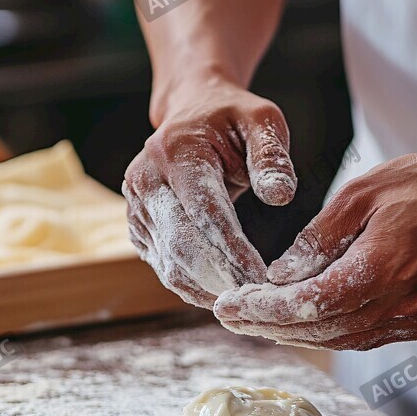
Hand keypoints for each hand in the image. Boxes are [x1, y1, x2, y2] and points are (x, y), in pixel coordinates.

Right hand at [123, 78, 296, 307]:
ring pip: (169, 262)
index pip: (205, 212)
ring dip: (206, 288)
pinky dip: (192, 285)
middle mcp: (146, 180)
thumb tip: (280, 196)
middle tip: (256, 300)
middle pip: (182, 244)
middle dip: (220, 277)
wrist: (191, 112)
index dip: (232, 251)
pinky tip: (221, 294)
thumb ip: (272, 157)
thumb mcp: (261, 121)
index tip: (261, 278)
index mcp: (176, 151)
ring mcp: (135, 205)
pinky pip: (163, 265)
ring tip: (243, 303)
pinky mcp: (137, 226)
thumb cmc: (232, 118)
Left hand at [214, 146, 416, 348]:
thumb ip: (318, 238)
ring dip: (295, 333)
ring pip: (341, 340)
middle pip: (320, 330)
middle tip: (230, 315)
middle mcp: (400, 305)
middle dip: (269, 325)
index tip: (228, 307)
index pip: (308, 305)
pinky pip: (364, 336)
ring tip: (256, 319)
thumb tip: (279, 276)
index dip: (263, 310)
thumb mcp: (363, 192)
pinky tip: (301, 320)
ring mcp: (415, 319)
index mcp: (383, 270)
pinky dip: (329, 330)